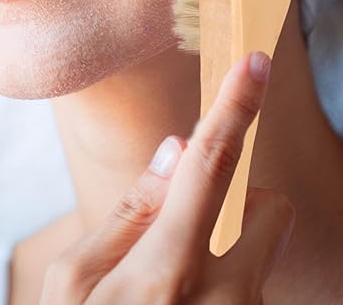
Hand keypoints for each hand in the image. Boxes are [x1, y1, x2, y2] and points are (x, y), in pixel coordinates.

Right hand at [39, 51, 294, 303]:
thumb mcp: (71, 284)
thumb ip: (128, 211)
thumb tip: (174, 151)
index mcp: (166, 272)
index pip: (209, 164)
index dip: (234, 106)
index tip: (255, 62)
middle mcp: (224, 301)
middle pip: (271, 208)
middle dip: (243, 203)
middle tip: (195, 229)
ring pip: (264, 255)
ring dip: (232, 254)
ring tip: (177, 294)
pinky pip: (254, 290)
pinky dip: (229, 290)